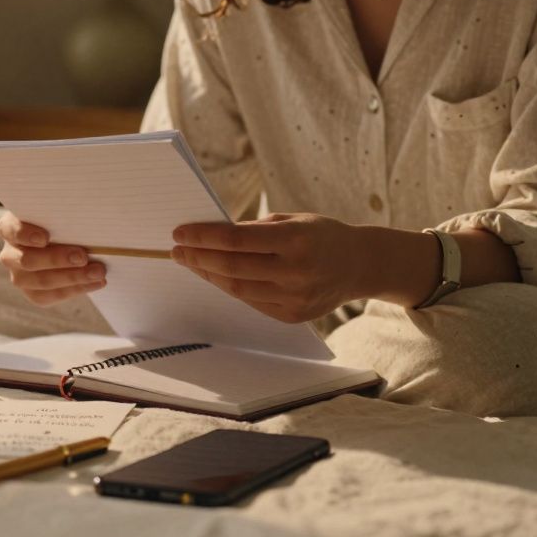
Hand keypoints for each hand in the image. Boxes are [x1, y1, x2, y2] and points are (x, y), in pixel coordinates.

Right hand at [0, 211, 106, 305]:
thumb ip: (61, 215)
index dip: (25, 234)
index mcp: (9, 228)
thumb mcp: (55, 212)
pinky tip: (95, 282)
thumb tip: (85, 219)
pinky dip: (75, 289)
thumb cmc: (57, 220)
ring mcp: (19, 276)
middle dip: (57, 260)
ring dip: (72, 278)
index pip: (10, 230)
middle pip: (27, 261)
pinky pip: (50, 296)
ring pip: (41, 282)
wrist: (62, 239)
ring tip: (98, 272)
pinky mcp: (32, 292)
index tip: (45, 237)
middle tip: (83, 257)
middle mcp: (9, 254)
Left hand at [171, 213, 367, 323]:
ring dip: (209, 275)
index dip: (203, 237)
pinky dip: (229, 288)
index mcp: (296, 240)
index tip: (179, 233)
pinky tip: (216, 276)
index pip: (236, 240)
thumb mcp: (293, 220)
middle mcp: (296, 271)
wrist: (361, 265)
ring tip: (191, 262)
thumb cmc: (321, 235)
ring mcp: (295, 298)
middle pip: (232, 267)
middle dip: (198, 258)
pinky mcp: (293, 316)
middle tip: (176, 250)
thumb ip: (255, 229)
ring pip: (237, 289)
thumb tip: (210, 236)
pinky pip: (251, 302)